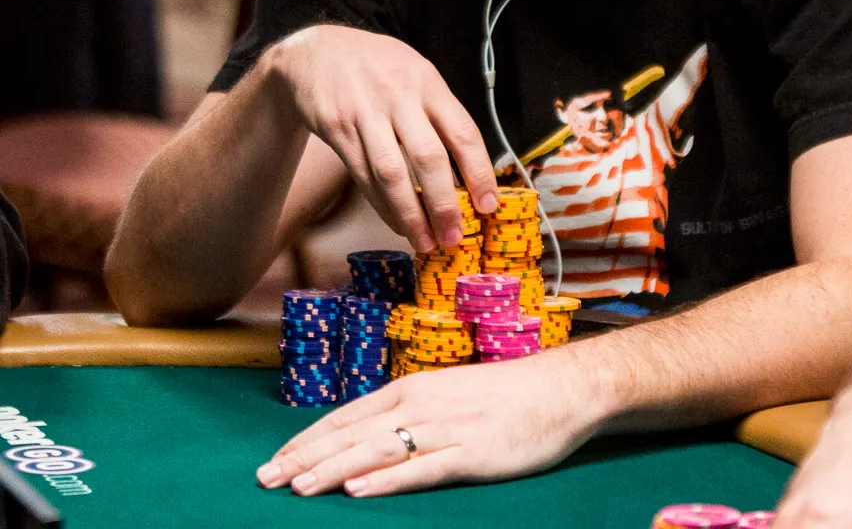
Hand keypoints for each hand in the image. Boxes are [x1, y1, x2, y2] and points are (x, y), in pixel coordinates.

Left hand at [255, 348, 599, 497]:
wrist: (558, 389)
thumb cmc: (504, 394)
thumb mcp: (448, 393)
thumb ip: (410, 412)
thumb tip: (367, 436)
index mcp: (413, 388)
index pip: (347, 416)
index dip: (308, 440)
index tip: (275, 461)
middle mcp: (421, 404)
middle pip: (352, 434)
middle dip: (305, 458)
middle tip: (264, 480)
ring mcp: (445, 429)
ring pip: (377, 451)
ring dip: (332, 469)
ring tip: (297, 487)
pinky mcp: (470, 455)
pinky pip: (420, 469)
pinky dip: (386, 480)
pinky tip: (358, 491)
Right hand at [264, 25, 497, 249]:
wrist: (316, 52)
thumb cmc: (377, 66)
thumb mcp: (415, 72)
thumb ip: (439, 110)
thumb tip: (470, 166)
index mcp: (427, 82)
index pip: (462, 131)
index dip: (478, 171)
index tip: (488, 204)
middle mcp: (398, 96)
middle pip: (428, 157)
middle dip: (444, 203)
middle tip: (455, 236)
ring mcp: (365, 113)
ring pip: (392, 173)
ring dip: (411, 214)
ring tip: (426, 241)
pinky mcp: (338, 129)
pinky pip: (363, 175)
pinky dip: (382, 205)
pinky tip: (398, 222)